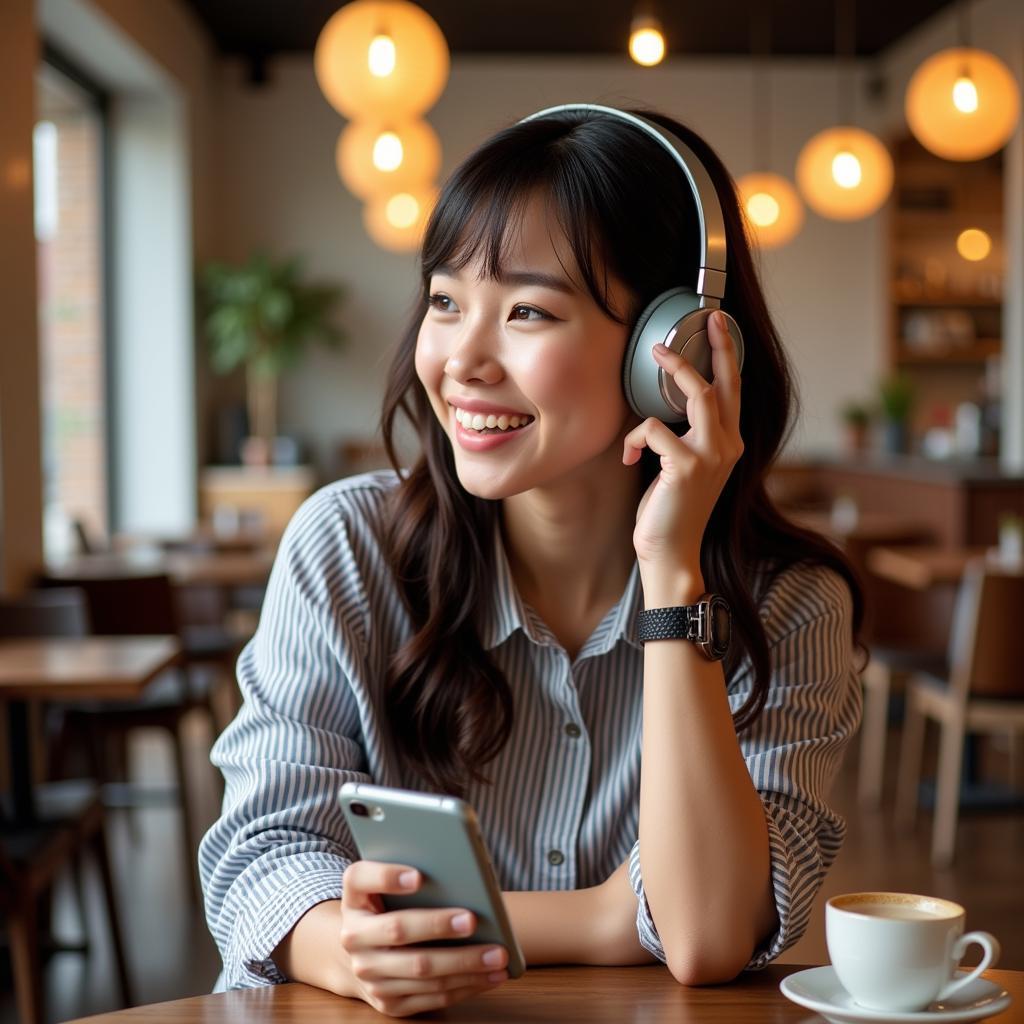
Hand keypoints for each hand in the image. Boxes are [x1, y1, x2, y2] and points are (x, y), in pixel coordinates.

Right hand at [338, 860, 508, 1016]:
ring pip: (421, 969)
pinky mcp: (387, 1002)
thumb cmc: (387, 906)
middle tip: (473, 919)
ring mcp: (368, 974)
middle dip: (438, 925)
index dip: (387, 876)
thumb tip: (460, 871)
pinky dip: (465, 986)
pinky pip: (431, 996)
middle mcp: (353, 937)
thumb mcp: (387, 884)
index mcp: (354, 898)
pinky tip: (490, 976)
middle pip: (398, 929)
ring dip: (464, 963)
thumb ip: (410, 871)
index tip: (418, 875)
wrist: (361, 954)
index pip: (360, 879)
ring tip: (496, 955)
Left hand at [622, 310, 743, 598]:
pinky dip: (635, 437)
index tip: (720, 325)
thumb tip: (660, 412)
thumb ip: (683, 438)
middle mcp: (728, 447)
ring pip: (699, 395)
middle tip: (708, 316)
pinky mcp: (687, 467)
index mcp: (728, 445)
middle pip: (725, 385)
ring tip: (654, 355)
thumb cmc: (670, 511)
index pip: (734, 393)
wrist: (671, 554)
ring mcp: (711, 456)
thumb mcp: (682, 467)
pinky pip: (654, 429)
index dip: (728, 357)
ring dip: (676, 370)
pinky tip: (627, 456)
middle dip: (718, 347)